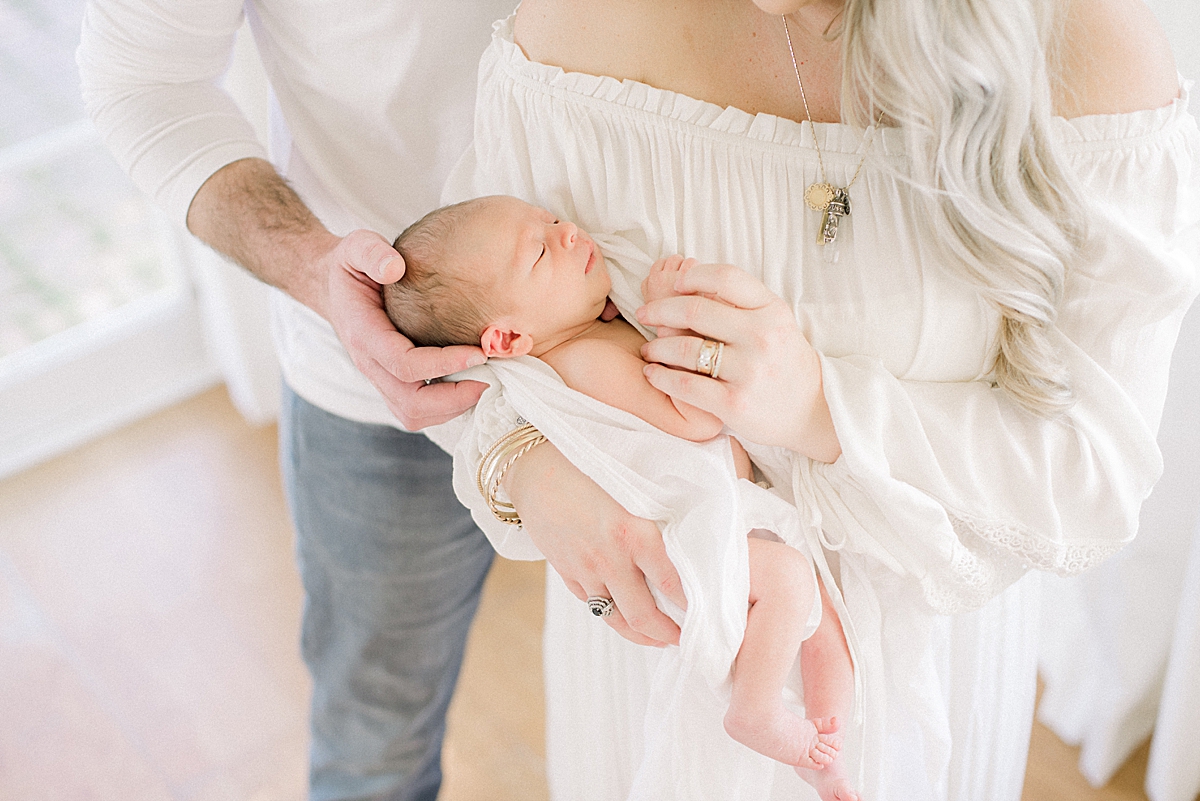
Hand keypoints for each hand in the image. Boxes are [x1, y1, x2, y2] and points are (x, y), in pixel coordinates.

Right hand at [323, 229, 487, 428]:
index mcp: (364, 335)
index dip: (443, 364)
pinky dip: (446, 407)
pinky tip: (472, 385)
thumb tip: (395, 267)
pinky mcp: (392, 384)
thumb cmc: (351, 268)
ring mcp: (380, 378)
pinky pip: (417, 410)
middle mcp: (370, 365)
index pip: (404, 363)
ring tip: (486, 385)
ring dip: (452, 408)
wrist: (332, 288)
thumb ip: (371, 252)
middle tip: (491, 379)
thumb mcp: (355, 247)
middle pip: (410, 403)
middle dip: (453, 399)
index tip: (479, 353)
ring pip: (413, 414)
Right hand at [505, 441, 686, 646]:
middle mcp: (611, 558)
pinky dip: (611, 614)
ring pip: (615, 617)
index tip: (708, 613)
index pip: (673, 584)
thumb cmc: (590, 460)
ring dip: (639, 633)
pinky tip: (623, 613)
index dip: (693, 606)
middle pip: (643, 615)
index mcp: (636, 533)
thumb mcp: (636, 476)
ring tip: (657, 638)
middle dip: (667, 634)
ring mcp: (585, 569)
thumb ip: (667, 501)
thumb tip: (702, 513)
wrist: (533, 463)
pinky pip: (592, 603)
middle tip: (685, 638)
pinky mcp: (566, 571)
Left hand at [635, 262, 840, 462]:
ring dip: (656, 346)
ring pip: (686, 349)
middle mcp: (762, 337)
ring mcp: (749, 371)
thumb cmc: (784, 361)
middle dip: (659, 309)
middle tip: (644, 313)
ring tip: (648, 349)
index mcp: (771, 310)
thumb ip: (740, 303)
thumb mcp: (774, 322)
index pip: (724, 277)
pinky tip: (652, 373)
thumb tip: (689, 278)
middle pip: (695, 311)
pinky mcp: (735, 403)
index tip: (673, 284)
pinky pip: (685, 385)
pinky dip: (661, 377)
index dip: (691, 276)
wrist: (813, 410)